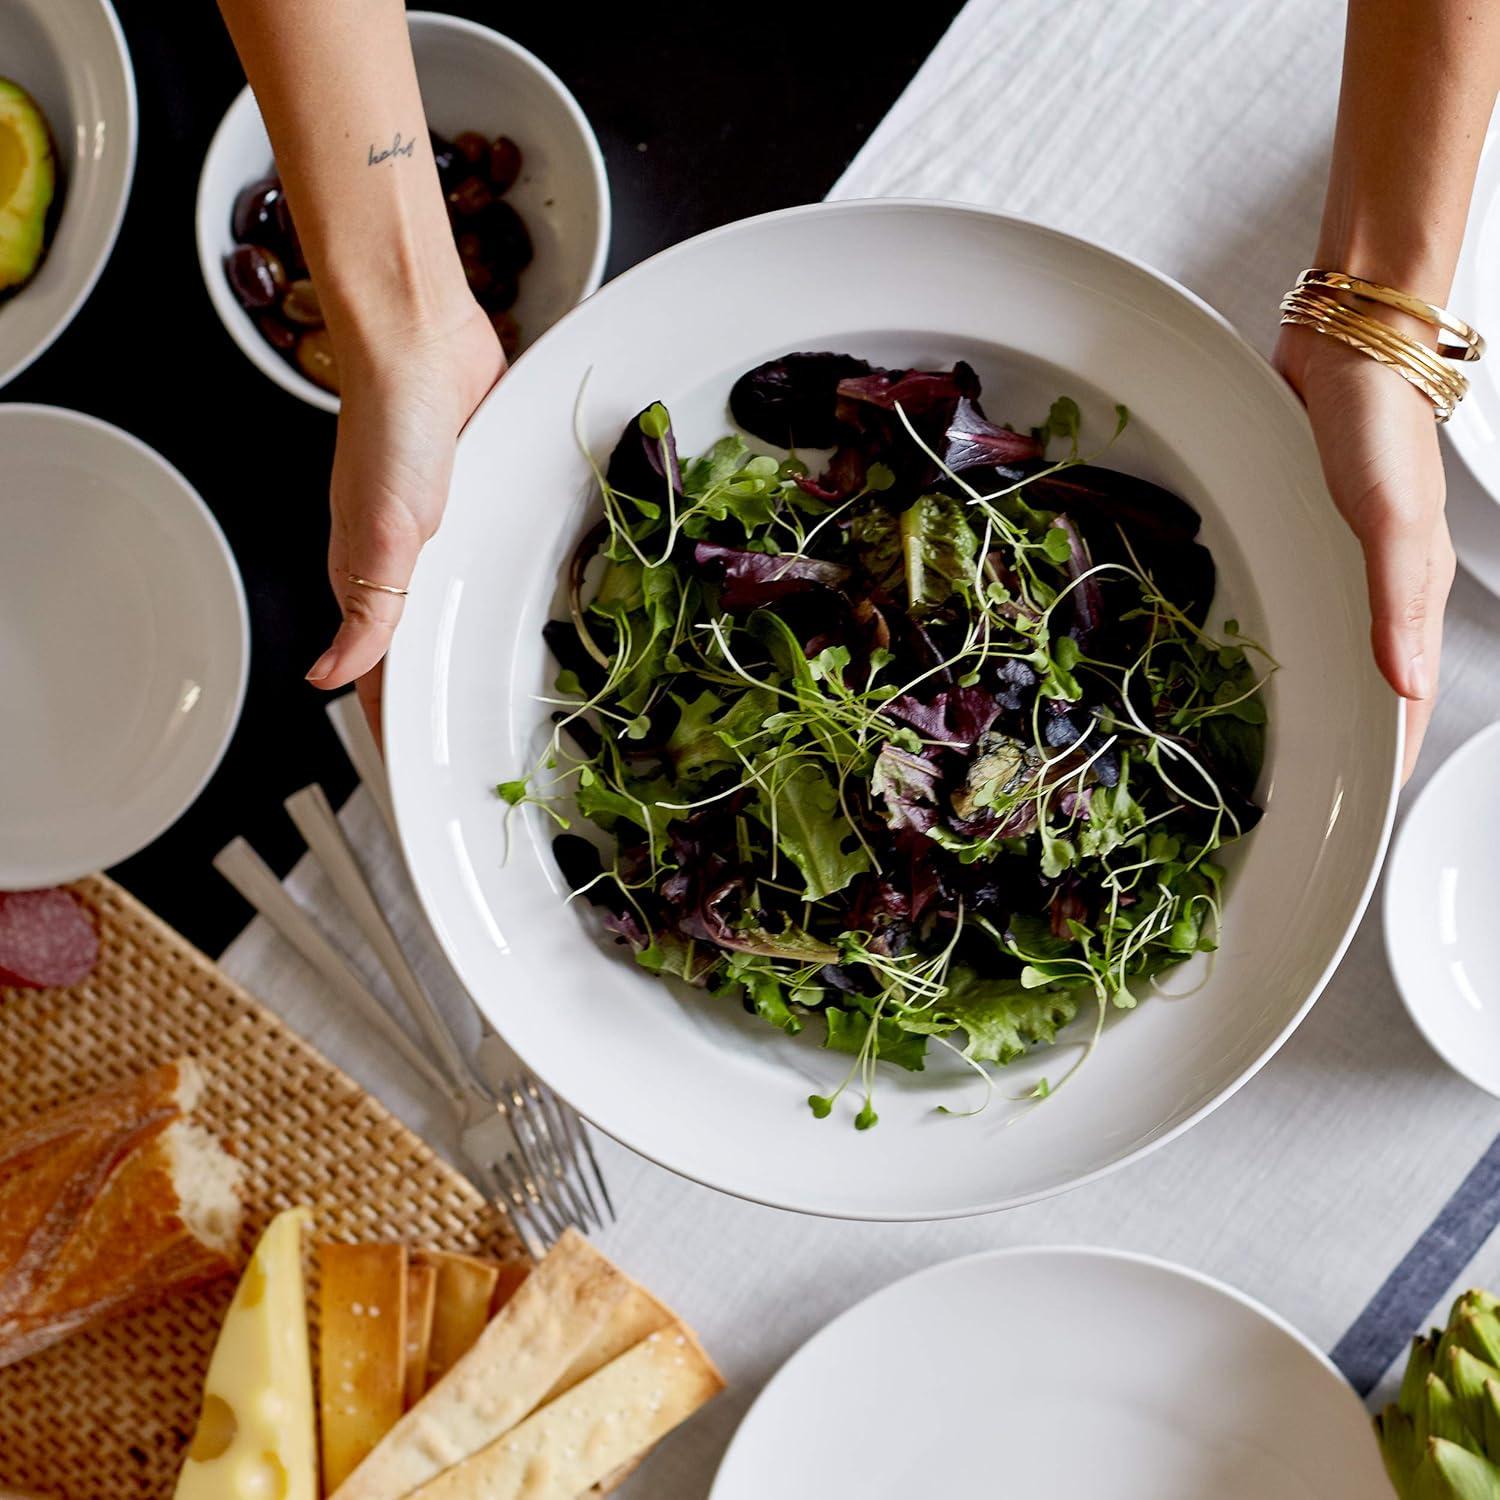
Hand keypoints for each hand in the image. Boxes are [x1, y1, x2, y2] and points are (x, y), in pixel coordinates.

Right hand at [304, 301, 504, 734]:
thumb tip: (329, 677)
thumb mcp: (382, 533)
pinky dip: (491, 592)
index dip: (392, 725)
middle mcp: (398, 561)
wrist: (424, 346)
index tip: (412, 777)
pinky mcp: (473, 501)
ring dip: (466, 649)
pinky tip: (514, 608)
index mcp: (367, 577)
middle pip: (414, 650)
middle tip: (469, 755)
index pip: (375, 673)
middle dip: (434, 703)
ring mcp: (435, 533)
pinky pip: (481, 559)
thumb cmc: (393, 429)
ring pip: (448, 608)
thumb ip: (368, 609)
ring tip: (496, 702)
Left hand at [1275, 324, 1453, 780]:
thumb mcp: (1389, 517)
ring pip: (1333, 646)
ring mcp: (1345, 561)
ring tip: (1274, 742)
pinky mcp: (1310, 533)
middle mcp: (1381, 584)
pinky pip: (1302, 601)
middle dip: (1345, 738)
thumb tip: (1408, 685)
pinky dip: (1287, 637)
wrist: (1348, 349)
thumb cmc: (1377, 425)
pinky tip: (1255, 654)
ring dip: (1312, 693)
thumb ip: (1398, 599)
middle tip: (1302, 789)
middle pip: (1370, 682)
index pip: (1410, 697)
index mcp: (1413, 590)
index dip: (1392, 754)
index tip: (1364, 807)